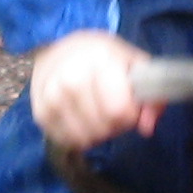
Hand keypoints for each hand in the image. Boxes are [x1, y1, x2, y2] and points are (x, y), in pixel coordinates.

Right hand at [29, 30, 160, 150]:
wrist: (59, 50)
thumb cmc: (102, 57)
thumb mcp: (134, 64)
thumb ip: (152, 95)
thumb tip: (147, 128)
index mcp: (99, 61)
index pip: (119, 110)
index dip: (130, 114)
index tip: (129, 105)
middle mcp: (71, 78)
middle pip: (103, 127)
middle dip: (115, 125)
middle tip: (112, 109)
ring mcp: (52, 97)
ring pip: (85, 138)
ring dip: (97, 133)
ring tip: (96, 114)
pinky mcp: (40, 113)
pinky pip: (68, 141)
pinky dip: (79, 137)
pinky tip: (82, 120)